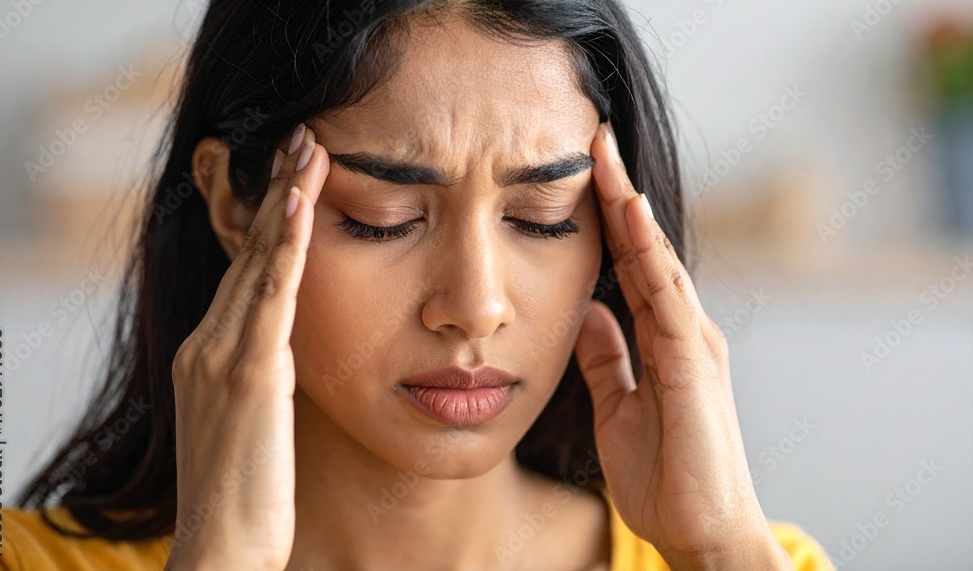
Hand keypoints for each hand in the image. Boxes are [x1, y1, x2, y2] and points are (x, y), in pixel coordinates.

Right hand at [165, 124, 328, 570]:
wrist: (222, 548)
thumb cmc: (246, 497)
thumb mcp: (253, 424)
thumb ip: (265, 380)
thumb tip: (288, 356)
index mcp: (211, 356)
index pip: (244, 273)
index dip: (268, 222)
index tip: (292, 176)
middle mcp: (208, 345)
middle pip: (248, 253)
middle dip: (275, 193)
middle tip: (301, 137)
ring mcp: (221, 357)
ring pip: (257, 263)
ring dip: (283, 201)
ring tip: (306, 147)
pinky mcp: (246, 375)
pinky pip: (270, 298)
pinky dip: (284, 247)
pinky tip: (300, 204)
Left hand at [573, 123, 792, 569]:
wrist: (703, 532)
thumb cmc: (666, 477)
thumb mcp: (618, 409)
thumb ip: (608, 362)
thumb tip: (589, 316)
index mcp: (665, 340)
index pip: (635, 264)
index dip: (610, 217)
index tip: (584, 172)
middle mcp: (684, 331)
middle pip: (649, 249)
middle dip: (621, 194)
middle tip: (594, 139)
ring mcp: (694, 344)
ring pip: (660, 261)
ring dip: (633, 209)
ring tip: (607, 158)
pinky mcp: (694, 365)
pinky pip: (667, 298)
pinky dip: (650, 254)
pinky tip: (631, 218)